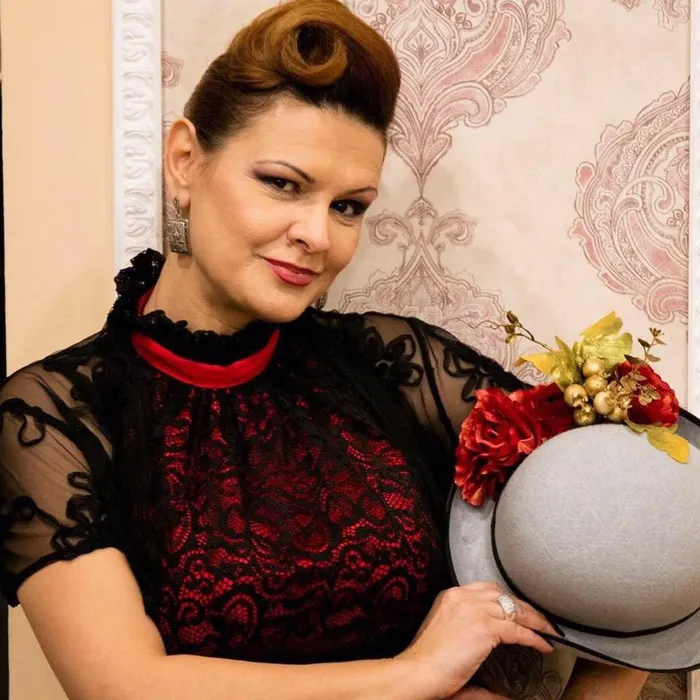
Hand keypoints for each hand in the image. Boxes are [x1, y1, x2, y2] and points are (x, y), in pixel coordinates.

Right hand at [397, 581, 557, 699]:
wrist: (417, 672)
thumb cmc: (427, 662)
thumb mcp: (447, 638)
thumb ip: (469, 640)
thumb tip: (492, 660)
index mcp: (450, 596)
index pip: (486, 589)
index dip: (507, 599)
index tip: (519, 609)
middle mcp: (462, 597)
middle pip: (503, 595)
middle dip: (524, 607)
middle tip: (539, 620)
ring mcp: (474, 609)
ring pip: (514, 609)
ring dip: (535, 620)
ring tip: (548, 630)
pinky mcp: (484, 627)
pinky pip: (518, 630)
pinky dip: (534, 637)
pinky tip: (543, 644)